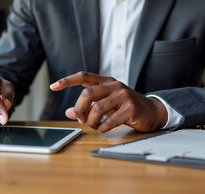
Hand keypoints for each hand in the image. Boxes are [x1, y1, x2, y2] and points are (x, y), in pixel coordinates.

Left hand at [49, 71, 167, 131]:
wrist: (152, 112)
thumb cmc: (126, 107)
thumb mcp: (106, 104)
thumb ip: (88, 106)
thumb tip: (70, 112)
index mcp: (106, 81)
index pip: (83, 76)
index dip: (67, 80)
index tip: (53, 86)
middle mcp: (114, 85)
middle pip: (87, 93)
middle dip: (80, 108)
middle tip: (80, 119)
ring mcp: (123, 95)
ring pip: (97, 107)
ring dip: (91, 120)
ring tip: (94, 125)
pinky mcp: (130, 108)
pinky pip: (110, 120)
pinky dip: (103, 127)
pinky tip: (104, 128)